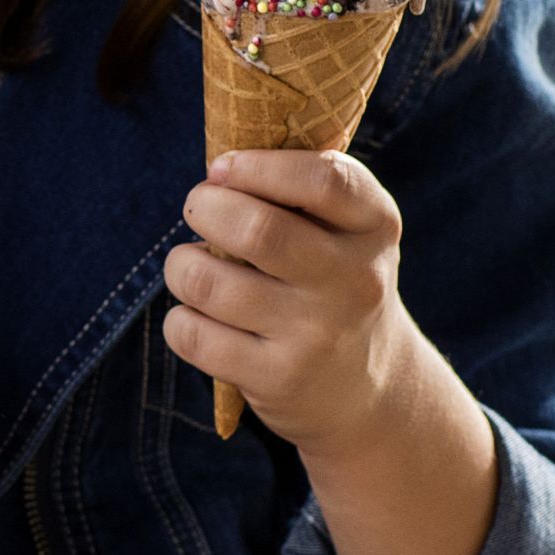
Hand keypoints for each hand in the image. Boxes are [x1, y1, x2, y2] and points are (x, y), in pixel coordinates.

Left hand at [163, 150, 429, 450]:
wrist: (366, 387)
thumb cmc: (333, 283)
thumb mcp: (348, 231)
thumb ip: (301, 190)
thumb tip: (218, 169)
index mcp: (375, 226)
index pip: (324, 180)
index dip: (257, 166)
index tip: (221, 168)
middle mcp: (355, 280)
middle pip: (257, 230)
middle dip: (205, 208)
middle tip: (199, 210)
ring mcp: (317, 334)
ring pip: (207, 281)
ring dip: (180, 265)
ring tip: (192, 267)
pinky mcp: (279, 379)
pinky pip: (193, 334)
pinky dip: (178, 319)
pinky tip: (198, 317)